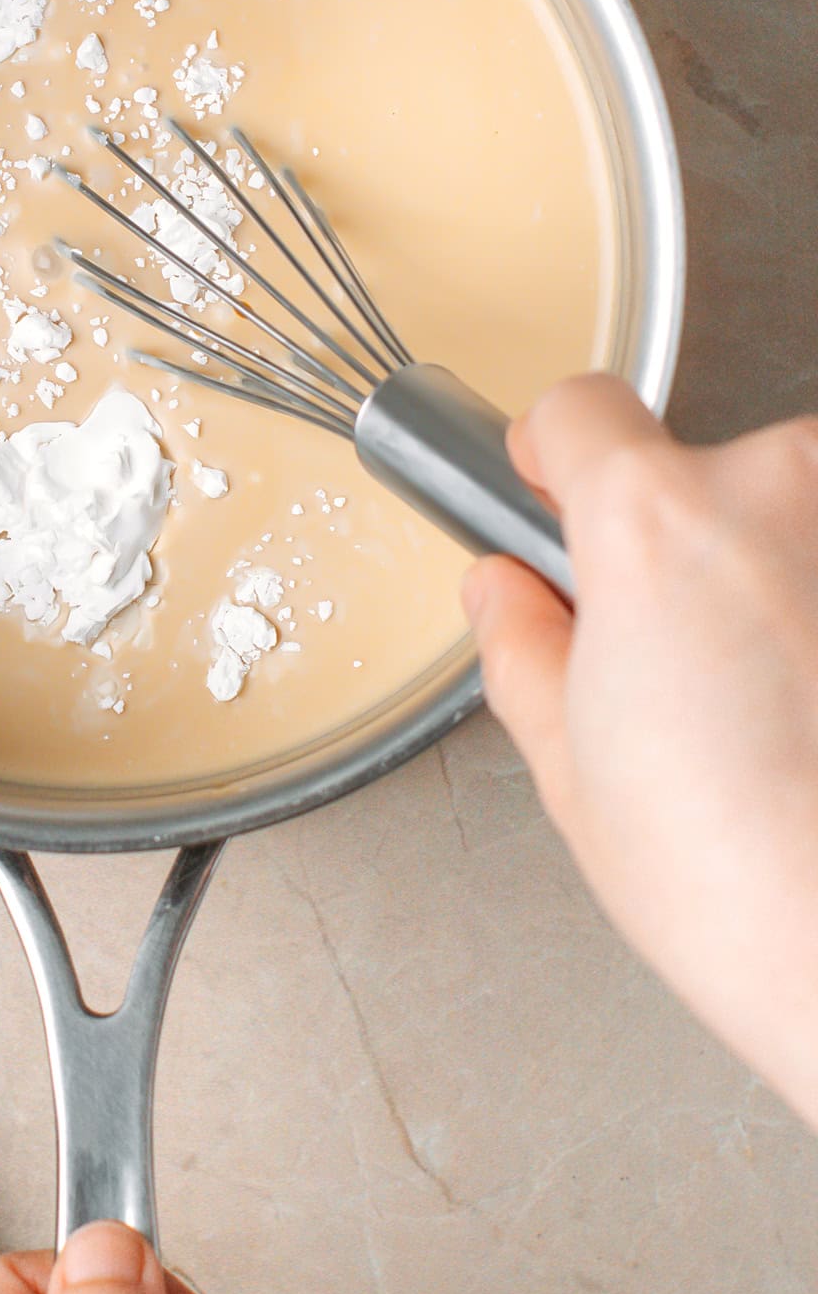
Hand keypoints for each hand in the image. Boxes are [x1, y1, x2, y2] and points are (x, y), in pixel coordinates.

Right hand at [464, 373, 817, 1128]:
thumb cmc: (743, 886)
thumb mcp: (571, 770)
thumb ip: (522, 646)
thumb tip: (507, 594)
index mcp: (654, 521)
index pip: (578, 408)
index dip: (554, 461)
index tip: (556, 500)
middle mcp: (777, 490)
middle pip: (702, 467)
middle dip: (686, 542)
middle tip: (684, 663)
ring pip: (795, 516)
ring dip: (780, 576)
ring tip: (779, 709)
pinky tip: (814, 713)